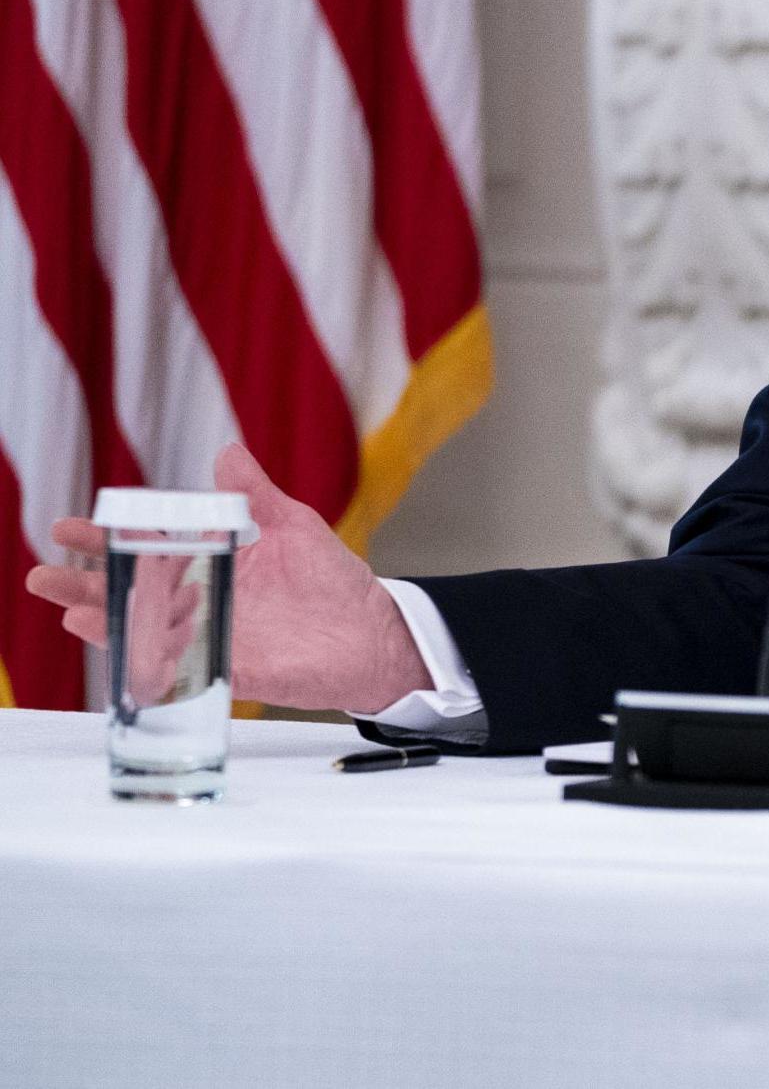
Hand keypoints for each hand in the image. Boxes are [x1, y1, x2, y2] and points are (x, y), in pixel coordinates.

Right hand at [23, 443, 434, 713]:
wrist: (371, 631)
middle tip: (44, 572)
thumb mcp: (292, 526)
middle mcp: (202, 601)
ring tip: (68, 607)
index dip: (109, 538)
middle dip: (86, 581)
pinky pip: (178, 666)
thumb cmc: (332, 580)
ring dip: (106, 618)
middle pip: (132, 590)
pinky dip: (150, 657)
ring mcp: (210, 636)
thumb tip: (228, 452)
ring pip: (145, 629)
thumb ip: (254, 496)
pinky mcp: (228, 668)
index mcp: (212, 563)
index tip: (68, 527)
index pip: (149, 547)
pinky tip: (126, 647)